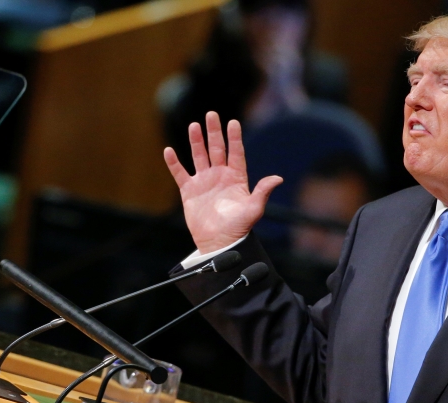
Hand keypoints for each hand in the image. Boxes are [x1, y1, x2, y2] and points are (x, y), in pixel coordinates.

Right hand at [163, 112, 282, 253]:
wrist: (219, 243)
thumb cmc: (238, 227)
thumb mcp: (253, 209)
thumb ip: (263, 192)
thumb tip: (278, 178)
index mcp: (236, 178)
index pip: (235, 153)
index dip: (234, 138)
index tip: (233, 122)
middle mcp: (220, 176)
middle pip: (216, 149)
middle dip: (214, 132)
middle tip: (212, 114)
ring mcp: (204, 182)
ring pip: (199, 156)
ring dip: (196, 141)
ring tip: (194, 125)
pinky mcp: (189, 191)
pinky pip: (180, 174)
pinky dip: (174, 163)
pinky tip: (169, 151)